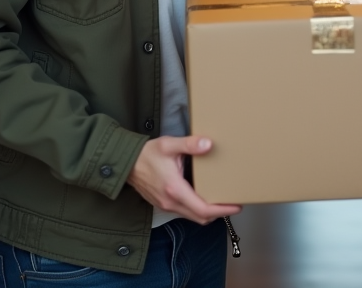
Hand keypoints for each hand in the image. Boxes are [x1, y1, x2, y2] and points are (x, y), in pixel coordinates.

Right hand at [125, 136, 241, 223]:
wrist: (125, 164)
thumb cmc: (146, 154)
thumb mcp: (169, 145)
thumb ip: (189, 144)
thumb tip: (208, 144)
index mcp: (175, 189)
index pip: (203, 209)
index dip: (222, 210)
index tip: (236, 205)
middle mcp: (171, 202)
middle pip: (200, 217)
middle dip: (219, 214)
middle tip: (233, 203)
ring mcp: (166, 206)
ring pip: (192, 217)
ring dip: (208, 212)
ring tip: (221, 200)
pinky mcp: (163, 205)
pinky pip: (184, 213)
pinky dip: (197, 209)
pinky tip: (203, 197)